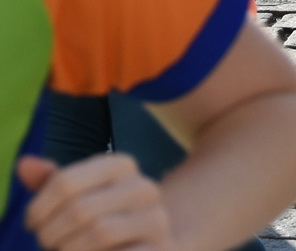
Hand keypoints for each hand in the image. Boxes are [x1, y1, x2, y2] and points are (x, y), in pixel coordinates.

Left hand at [20, 154, 170, 250]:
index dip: (38, 209)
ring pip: (100, 232)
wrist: (147, 240)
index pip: (65, 183)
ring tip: (66, 250)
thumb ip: (51, 182)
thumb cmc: (100, 217)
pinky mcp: (160, 247)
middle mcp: (144, 187)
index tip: (33, 224)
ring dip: (70, 249)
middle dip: (52, 233)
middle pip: (79, 209)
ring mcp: (156, 218)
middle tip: (49, 242)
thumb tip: (24, 164)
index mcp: (121, 165)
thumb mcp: (78, 195)